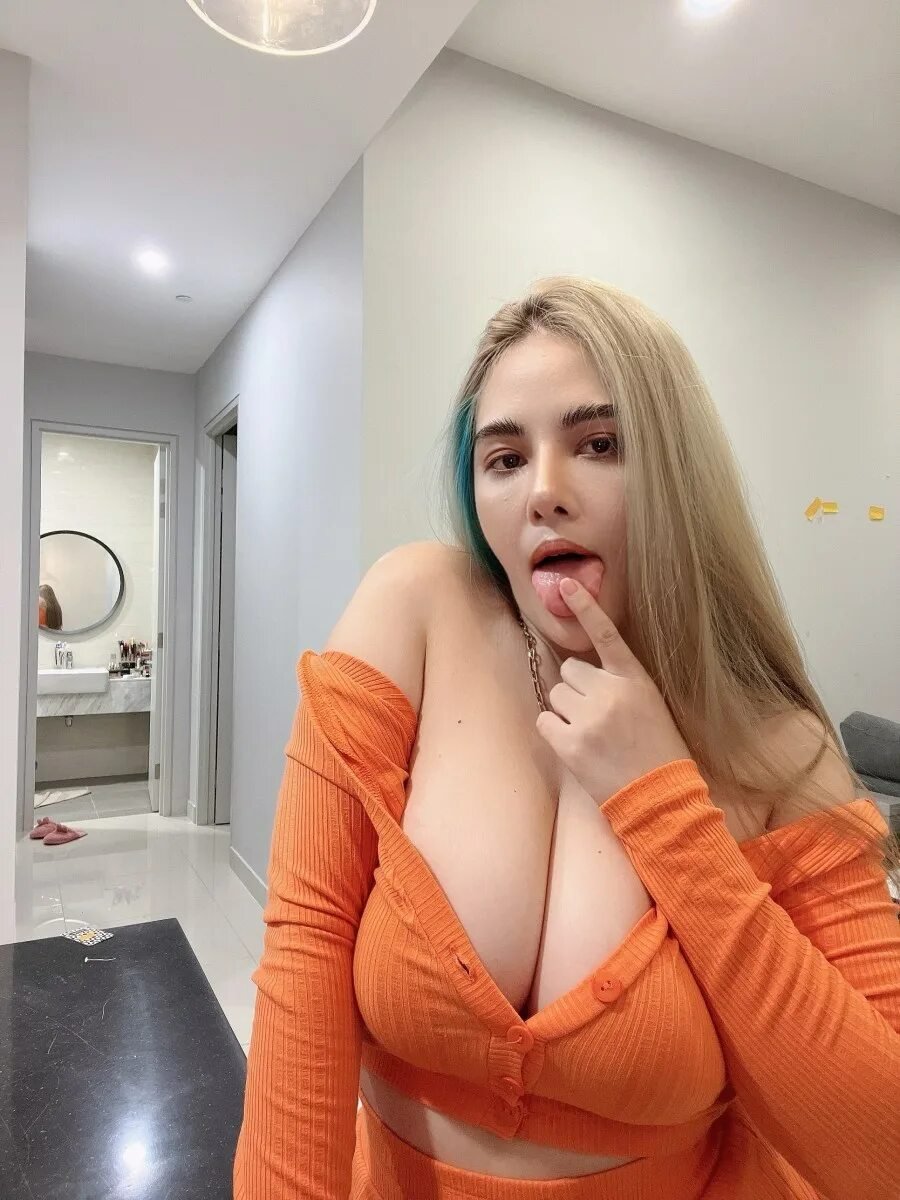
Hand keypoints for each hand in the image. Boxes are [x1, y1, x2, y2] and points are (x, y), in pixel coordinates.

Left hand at [535, 579, 690, 803]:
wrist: (661, 798)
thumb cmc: (658, 751)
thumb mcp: (651, 706)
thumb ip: (620, 684)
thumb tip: (582, 673)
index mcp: (635, 680)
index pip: (607, 635)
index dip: (585, 607)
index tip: (566, 584)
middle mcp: (611, 693)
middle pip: (570, 670)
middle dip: (578, 689)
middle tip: (598, 716)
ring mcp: (589, 719)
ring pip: (556, 695)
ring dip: (566, 710)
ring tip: (591, 734)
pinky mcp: (571, 744)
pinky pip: (544, 721)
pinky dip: (554, 731)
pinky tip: (575, 746)